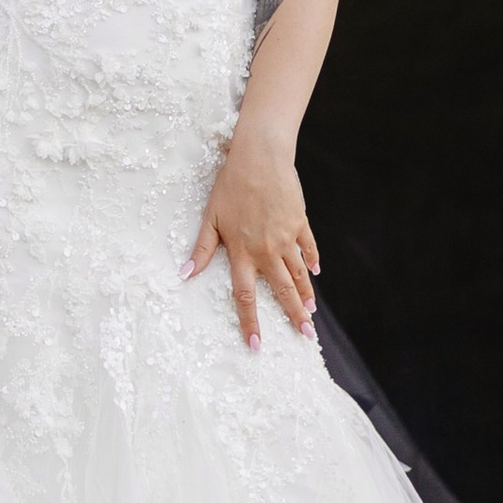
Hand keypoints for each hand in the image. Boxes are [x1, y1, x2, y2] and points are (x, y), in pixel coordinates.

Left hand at [182, 122, 317, 351]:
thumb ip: (202, 248)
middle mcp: (266, 250)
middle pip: (282, 290)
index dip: (250, 322)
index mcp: (242, 252)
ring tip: (311, 313)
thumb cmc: (230, 185)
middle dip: (293, 316)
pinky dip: (313, 260)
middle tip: (305, 336)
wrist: (260, 157)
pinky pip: (308, 247)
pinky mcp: (299, 223)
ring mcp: (286, 238)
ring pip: (299, 273)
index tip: (256, 345)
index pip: (244, 296)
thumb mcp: (211, 217)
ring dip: (306, 294)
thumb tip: (185, 274)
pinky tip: (316, 271)